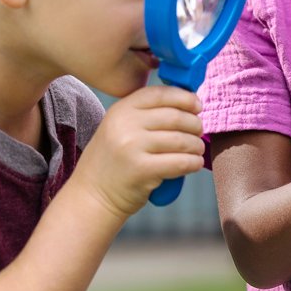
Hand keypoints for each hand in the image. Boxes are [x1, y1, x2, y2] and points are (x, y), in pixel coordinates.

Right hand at [71, 85, 204, 219]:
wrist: (92, 196)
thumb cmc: (113, 162)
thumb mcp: (120, 128)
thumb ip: (146, 115)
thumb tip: (187, 104)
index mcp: (120, 110)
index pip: (159, 94)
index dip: (184, 97)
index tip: (197, 105)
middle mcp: (125, 125)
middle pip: (174, 116)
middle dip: (194, 123)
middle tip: (199, 131)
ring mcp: (132, 147)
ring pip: (181, 140)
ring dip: (196, 145)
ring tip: (197, 149)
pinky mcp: (142, 170)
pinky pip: (180, 162)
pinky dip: (193, 162)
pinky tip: (195, 163)